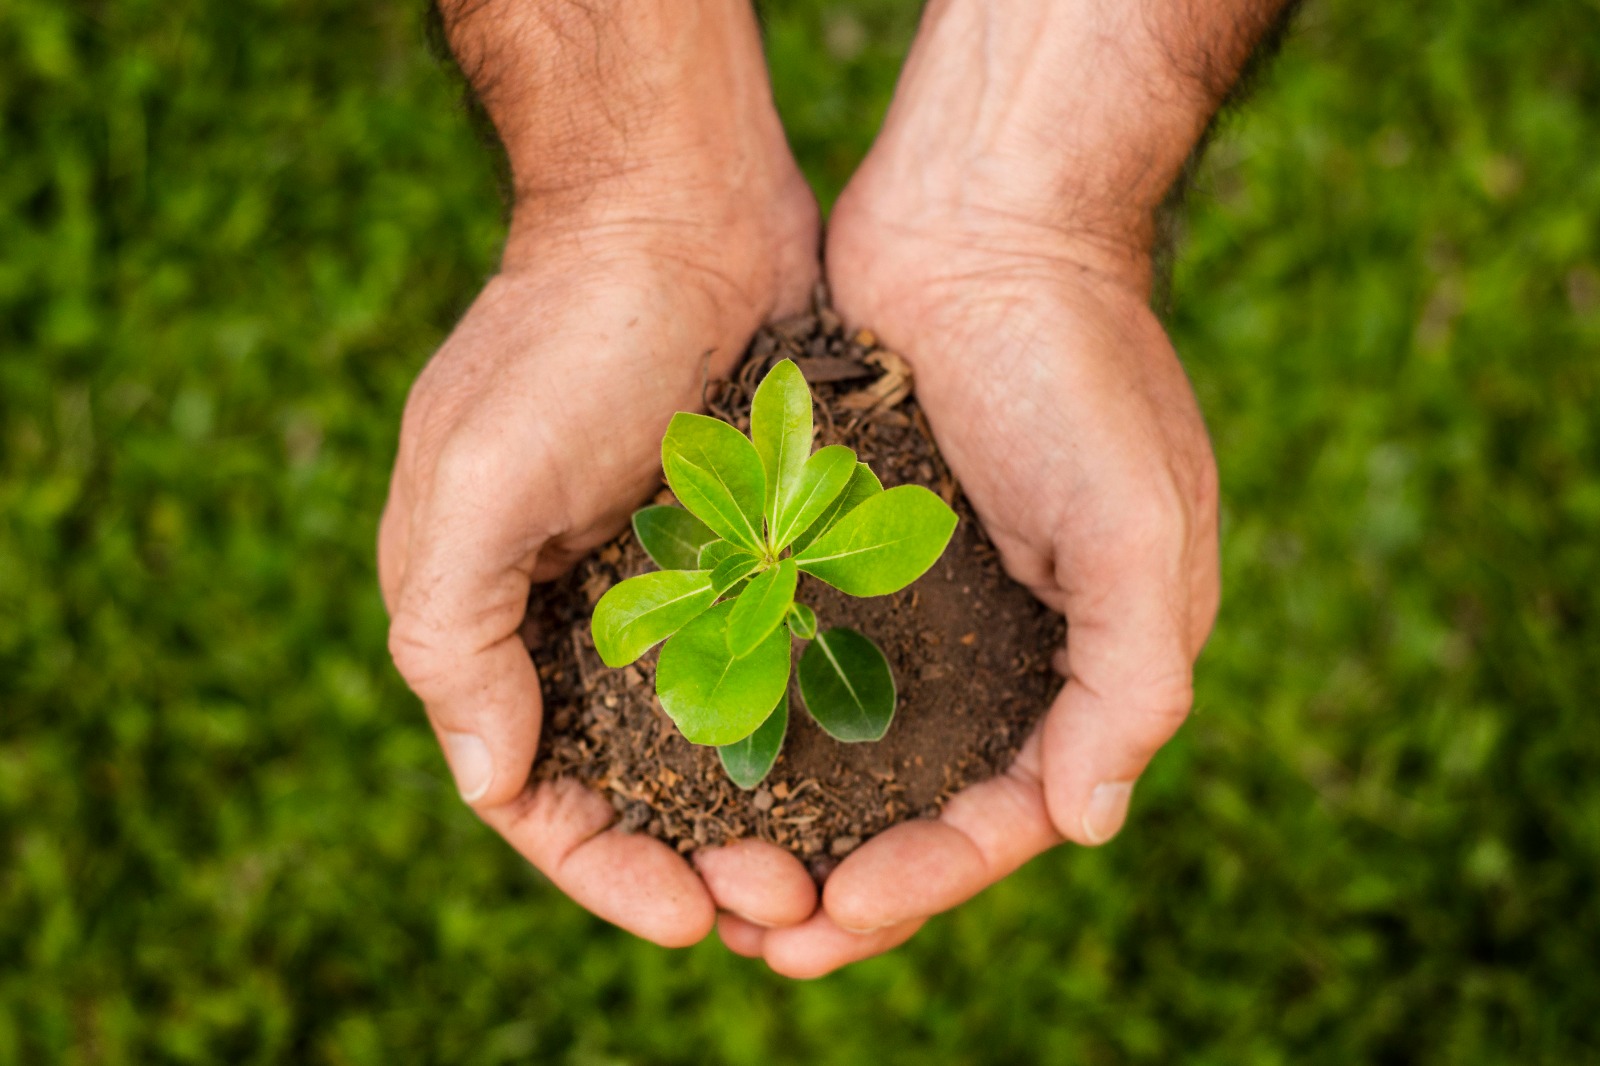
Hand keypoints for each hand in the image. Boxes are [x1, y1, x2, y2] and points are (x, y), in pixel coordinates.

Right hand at [378, 178, 824, 944]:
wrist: (676, 210)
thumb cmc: (562, 339)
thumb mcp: (472, 483)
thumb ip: (454, 634)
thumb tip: (490, 780)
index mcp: (496, 621)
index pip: (539, 793)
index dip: (605, 869)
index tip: (690, 918)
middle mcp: (581, 620)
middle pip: (636, 788)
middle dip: (699, 861)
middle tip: (785, 905)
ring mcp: (675, 588)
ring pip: (719, 746)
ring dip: (766, 816)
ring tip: (834, 870)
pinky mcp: (755, 549)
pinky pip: (780, 667)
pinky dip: (808, 730)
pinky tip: (867, 773)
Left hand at [725, 173, 1219, 982]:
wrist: (984, 218)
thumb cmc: (1074, 366)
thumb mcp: (1140, 525)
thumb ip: (1133, 677)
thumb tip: (1087, 824)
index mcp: (1091, 658)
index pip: (1017, 812)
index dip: (933, 878)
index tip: (838, 913)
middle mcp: (1009, 647)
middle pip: (928, 806)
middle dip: (853, 881)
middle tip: (761, 933)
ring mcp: (925, 602)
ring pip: (857, 753)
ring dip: (796, 822)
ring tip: (714, 881)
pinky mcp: (848, 552)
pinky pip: (805, 662)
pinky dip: (763, 722)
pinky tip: (696, 763)